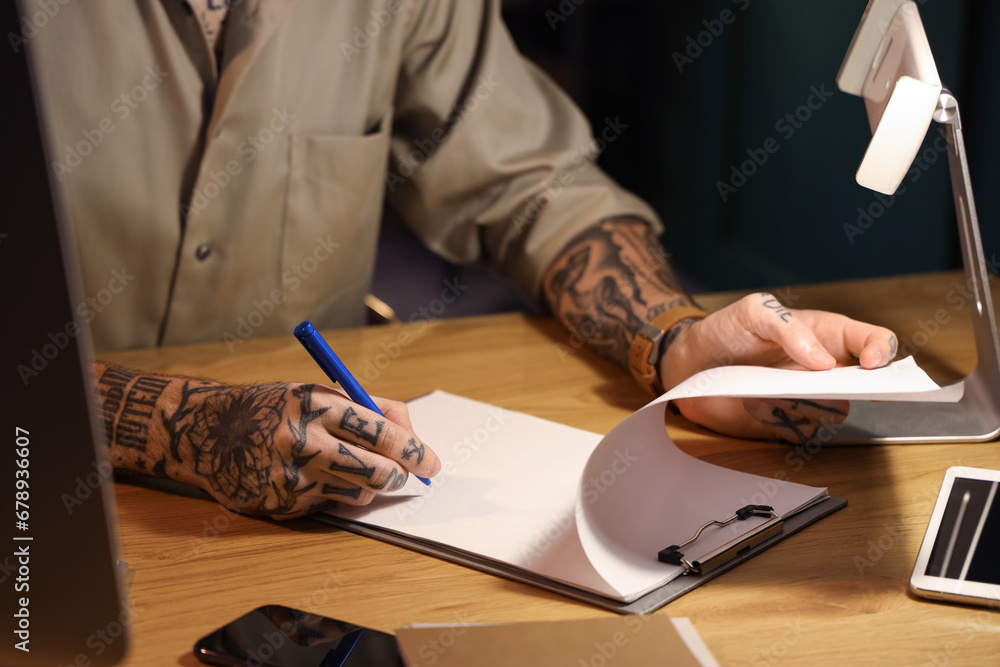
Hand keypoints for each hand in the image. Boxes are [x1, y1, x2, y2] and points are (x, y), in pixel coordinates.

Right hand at [95, 365, 439, 518]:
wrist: (206, 431)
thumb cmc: (276, 408)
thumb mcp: (320, 393)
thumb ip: (371, 409)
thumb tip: (414, 437)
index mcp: (316, 404)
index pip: (382, 432)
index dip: (415, 451)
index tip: (432, 463)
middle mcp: (302, 441)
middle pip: (376, 472)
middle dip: (400, 477)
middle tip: (406, 476)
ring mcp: (289, 476)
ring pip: (357, 494)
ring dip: (363, 485)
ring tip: (341, 466)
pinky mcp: (279, 504)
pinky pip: (328, 507)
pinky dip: (331, 496)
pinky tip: (307, 477)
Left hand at [659, 293, 897, 441]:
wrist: (691, 363)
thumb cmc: (725, 330)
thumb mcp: (753, 311)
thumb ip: (787, 326)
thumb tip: (823, 359)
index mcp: (825, 334)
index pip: (873, 341)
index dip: (882, 351)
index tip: (870, 362)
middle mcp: (824, 369)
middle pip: (865, 384)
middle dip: (855, 389)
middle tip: (823, 385)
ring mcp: (807, 397)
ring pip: (834, 411)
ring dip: (805, 402)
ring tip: (770, 388)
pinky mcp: (787, 421)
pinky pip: (802, 431)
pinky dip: (780, 420)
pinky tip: (755, 403)